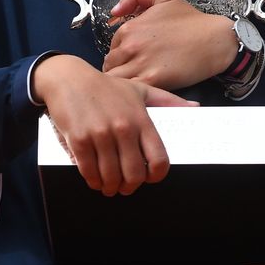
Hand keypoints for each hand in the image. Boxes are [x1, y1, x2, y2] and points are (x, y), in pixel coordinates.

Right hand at [32, 55, 196, 196]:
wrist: (68, 78)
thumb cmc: (106, 87)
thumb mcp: (139, 90)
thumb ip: (168, 101)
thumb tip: (196, 107)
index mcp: (141, 119)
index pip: (158, 159)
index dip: (156, 176)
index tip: (149, 178)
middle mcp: (123, 128)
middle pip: (134, 175)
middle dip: (129, 187)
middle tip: (124, 186)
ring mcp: (100, 135)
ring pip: (111, 178)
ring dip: (110, 187)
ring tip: (108, 185)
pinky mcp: (79, 140)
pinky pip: (89, 172)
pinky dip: (92, 181)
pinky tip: (94, 178)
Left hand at [102, 0, 237, 90]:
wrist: (215, 40)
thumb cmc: (192, 21)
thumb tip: (114, 12)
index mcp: (130, 28)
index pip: (111, 47)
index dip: (120, 55)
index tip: (131, 59)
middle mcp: (131, 46)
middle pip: (110, 66)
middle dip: (118, 71)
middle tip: (132, 74)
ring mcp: (140, 64)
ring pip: (115, 80)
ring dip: (122, 84)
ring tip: (136, 85)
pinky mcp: (152, 80)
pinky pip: (130, 90)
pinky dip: (132, 93)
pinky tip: (143, 91)